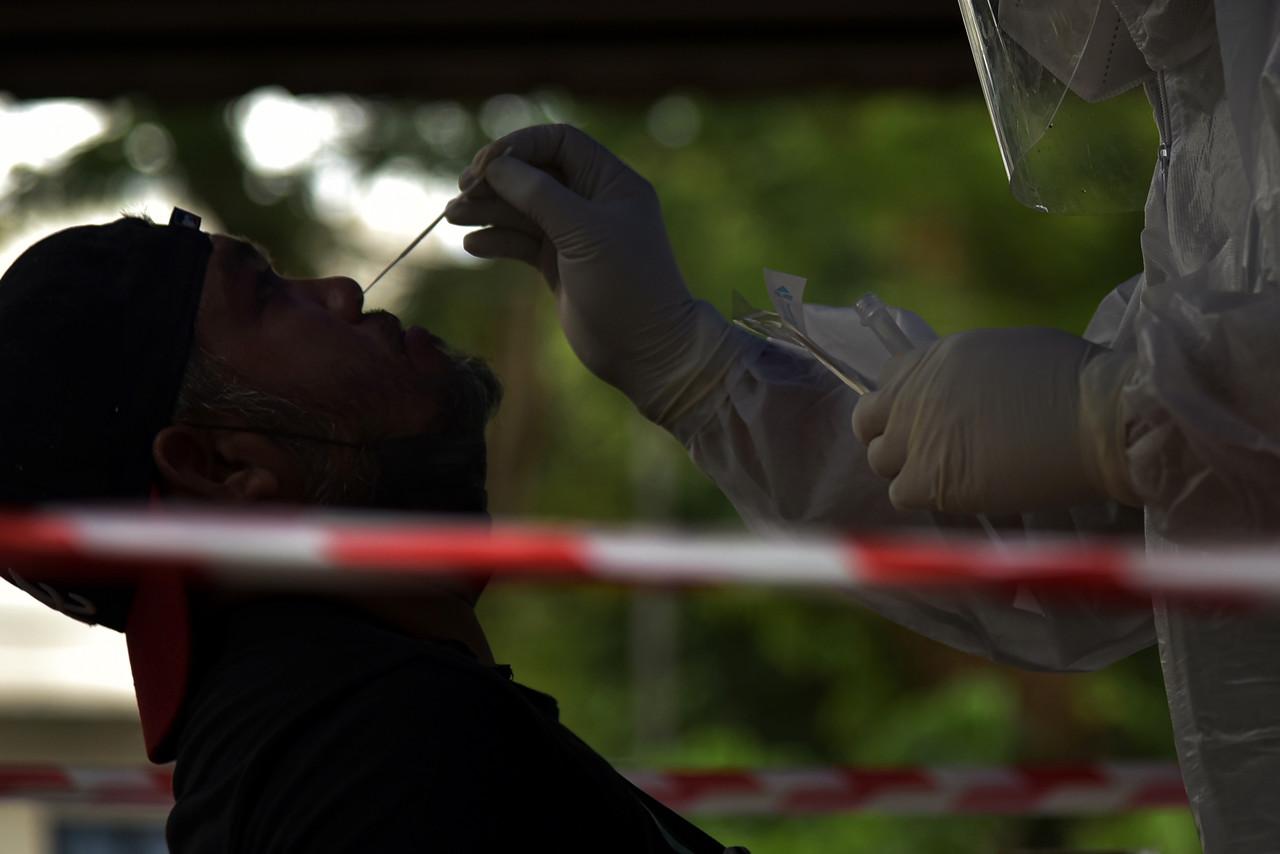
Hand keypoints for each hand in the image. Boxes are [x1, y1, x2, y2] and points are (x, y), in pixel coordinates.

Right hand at [446, 124, 740, 425]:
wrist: (646, 351)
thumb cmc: (626, 286)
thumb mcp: (582, 232)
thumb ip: (538, 194)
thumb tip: (496, 164)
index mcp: (611, 182)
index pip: (558, 142)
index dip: (519, 147)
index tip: (485, 166)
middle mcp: (593, 202)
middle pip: (535, 174)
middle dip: (497, 181)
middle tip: (462, 194)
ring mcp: (575, 235)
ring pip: (524, 209)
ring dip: (488, 210)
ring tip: (453, 217)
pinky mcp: (560, 265)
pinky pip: (522, 241)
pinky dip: (497, 240)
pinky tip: (473, 245)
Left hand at [851, 327, 1139, 513]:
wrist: (1098, 420)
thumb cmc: (1076, 382)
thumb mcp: (1007, 356)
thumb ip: (968, 376)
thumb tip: (965, 395)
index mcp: (935, 358)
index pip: (889, 378)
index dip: (902, 400)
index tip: (921, 416)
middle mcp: (914, 394)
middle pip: (868, 420)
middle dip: (889, 435)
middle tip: (920, 451)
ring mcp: (917, 438)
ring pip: (882, 461)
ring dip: (908, 469)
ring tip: (947, 476)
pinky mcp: (930, 480)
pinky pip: (903, 494)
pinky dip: (926, 498)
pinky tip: (958, 495)